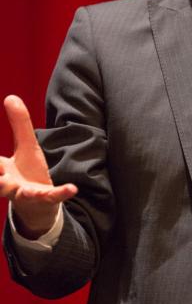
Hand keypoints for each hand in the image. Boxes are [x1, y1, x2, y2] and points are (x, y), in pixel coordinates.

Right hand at [0, 95, 76, 238]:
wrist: (38, 207)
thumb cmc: (27, 175)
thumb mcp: (26, 147)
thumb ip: (19, 124)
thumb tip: (10, 97)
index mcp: (1, 170)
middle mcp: (7, 184)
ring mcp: (25, 194)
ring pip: (19, 193)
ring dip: (23, 191)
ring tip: (23, 188)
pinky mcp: (43, 200)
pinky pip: (50, 197)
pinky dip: (60, 193)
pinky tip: (72, 188)